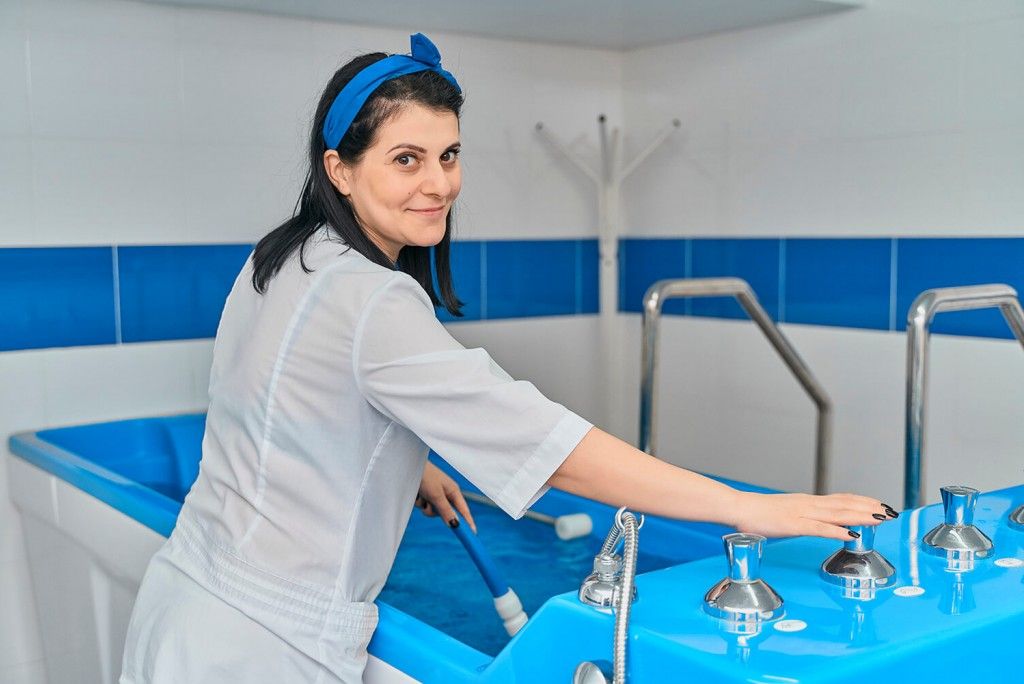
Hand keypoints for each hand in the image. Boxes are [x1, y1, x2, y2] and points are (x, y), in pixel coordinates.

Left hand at [415, 461, 476, 532]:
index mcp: (453, 491)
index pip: (463, 510)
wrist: (408, 465)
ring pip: (433, 512)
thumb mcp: (437, 495)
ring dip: (426, 507)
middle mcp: (445, 494)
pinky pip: (424, 507)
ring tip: (422, 495)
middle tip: (432, 503)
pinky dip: (420, 503)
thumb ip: (446, 510)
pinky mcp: (425, 496)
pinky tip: (417, 493)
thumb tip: (455, 525)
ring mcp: (434, 495)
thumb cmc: (426, 476)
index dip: (468, 522)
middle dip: (438, 512)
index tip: (473, 534)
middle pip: (446, 514)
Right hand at [727, 491, 896, 541]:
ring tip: (880, 519)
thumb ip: (804, 517)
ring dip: (861, 516)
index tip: (880, 504)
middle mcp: (809, 504)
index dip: (862, 501)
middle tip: (891, 511)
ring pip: (838, 514)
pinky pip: (820, 529)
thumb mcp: (787, 513)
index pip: (841, 499)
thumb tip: (818, 522)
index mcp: (808, 502)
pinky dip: (837, 531)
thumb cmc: (759, 513)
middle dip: (870, 508)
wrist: (740, 508)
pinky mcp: (794, 525)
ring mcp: (802, 514)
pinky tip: (851, 534)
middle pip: (845, 505)